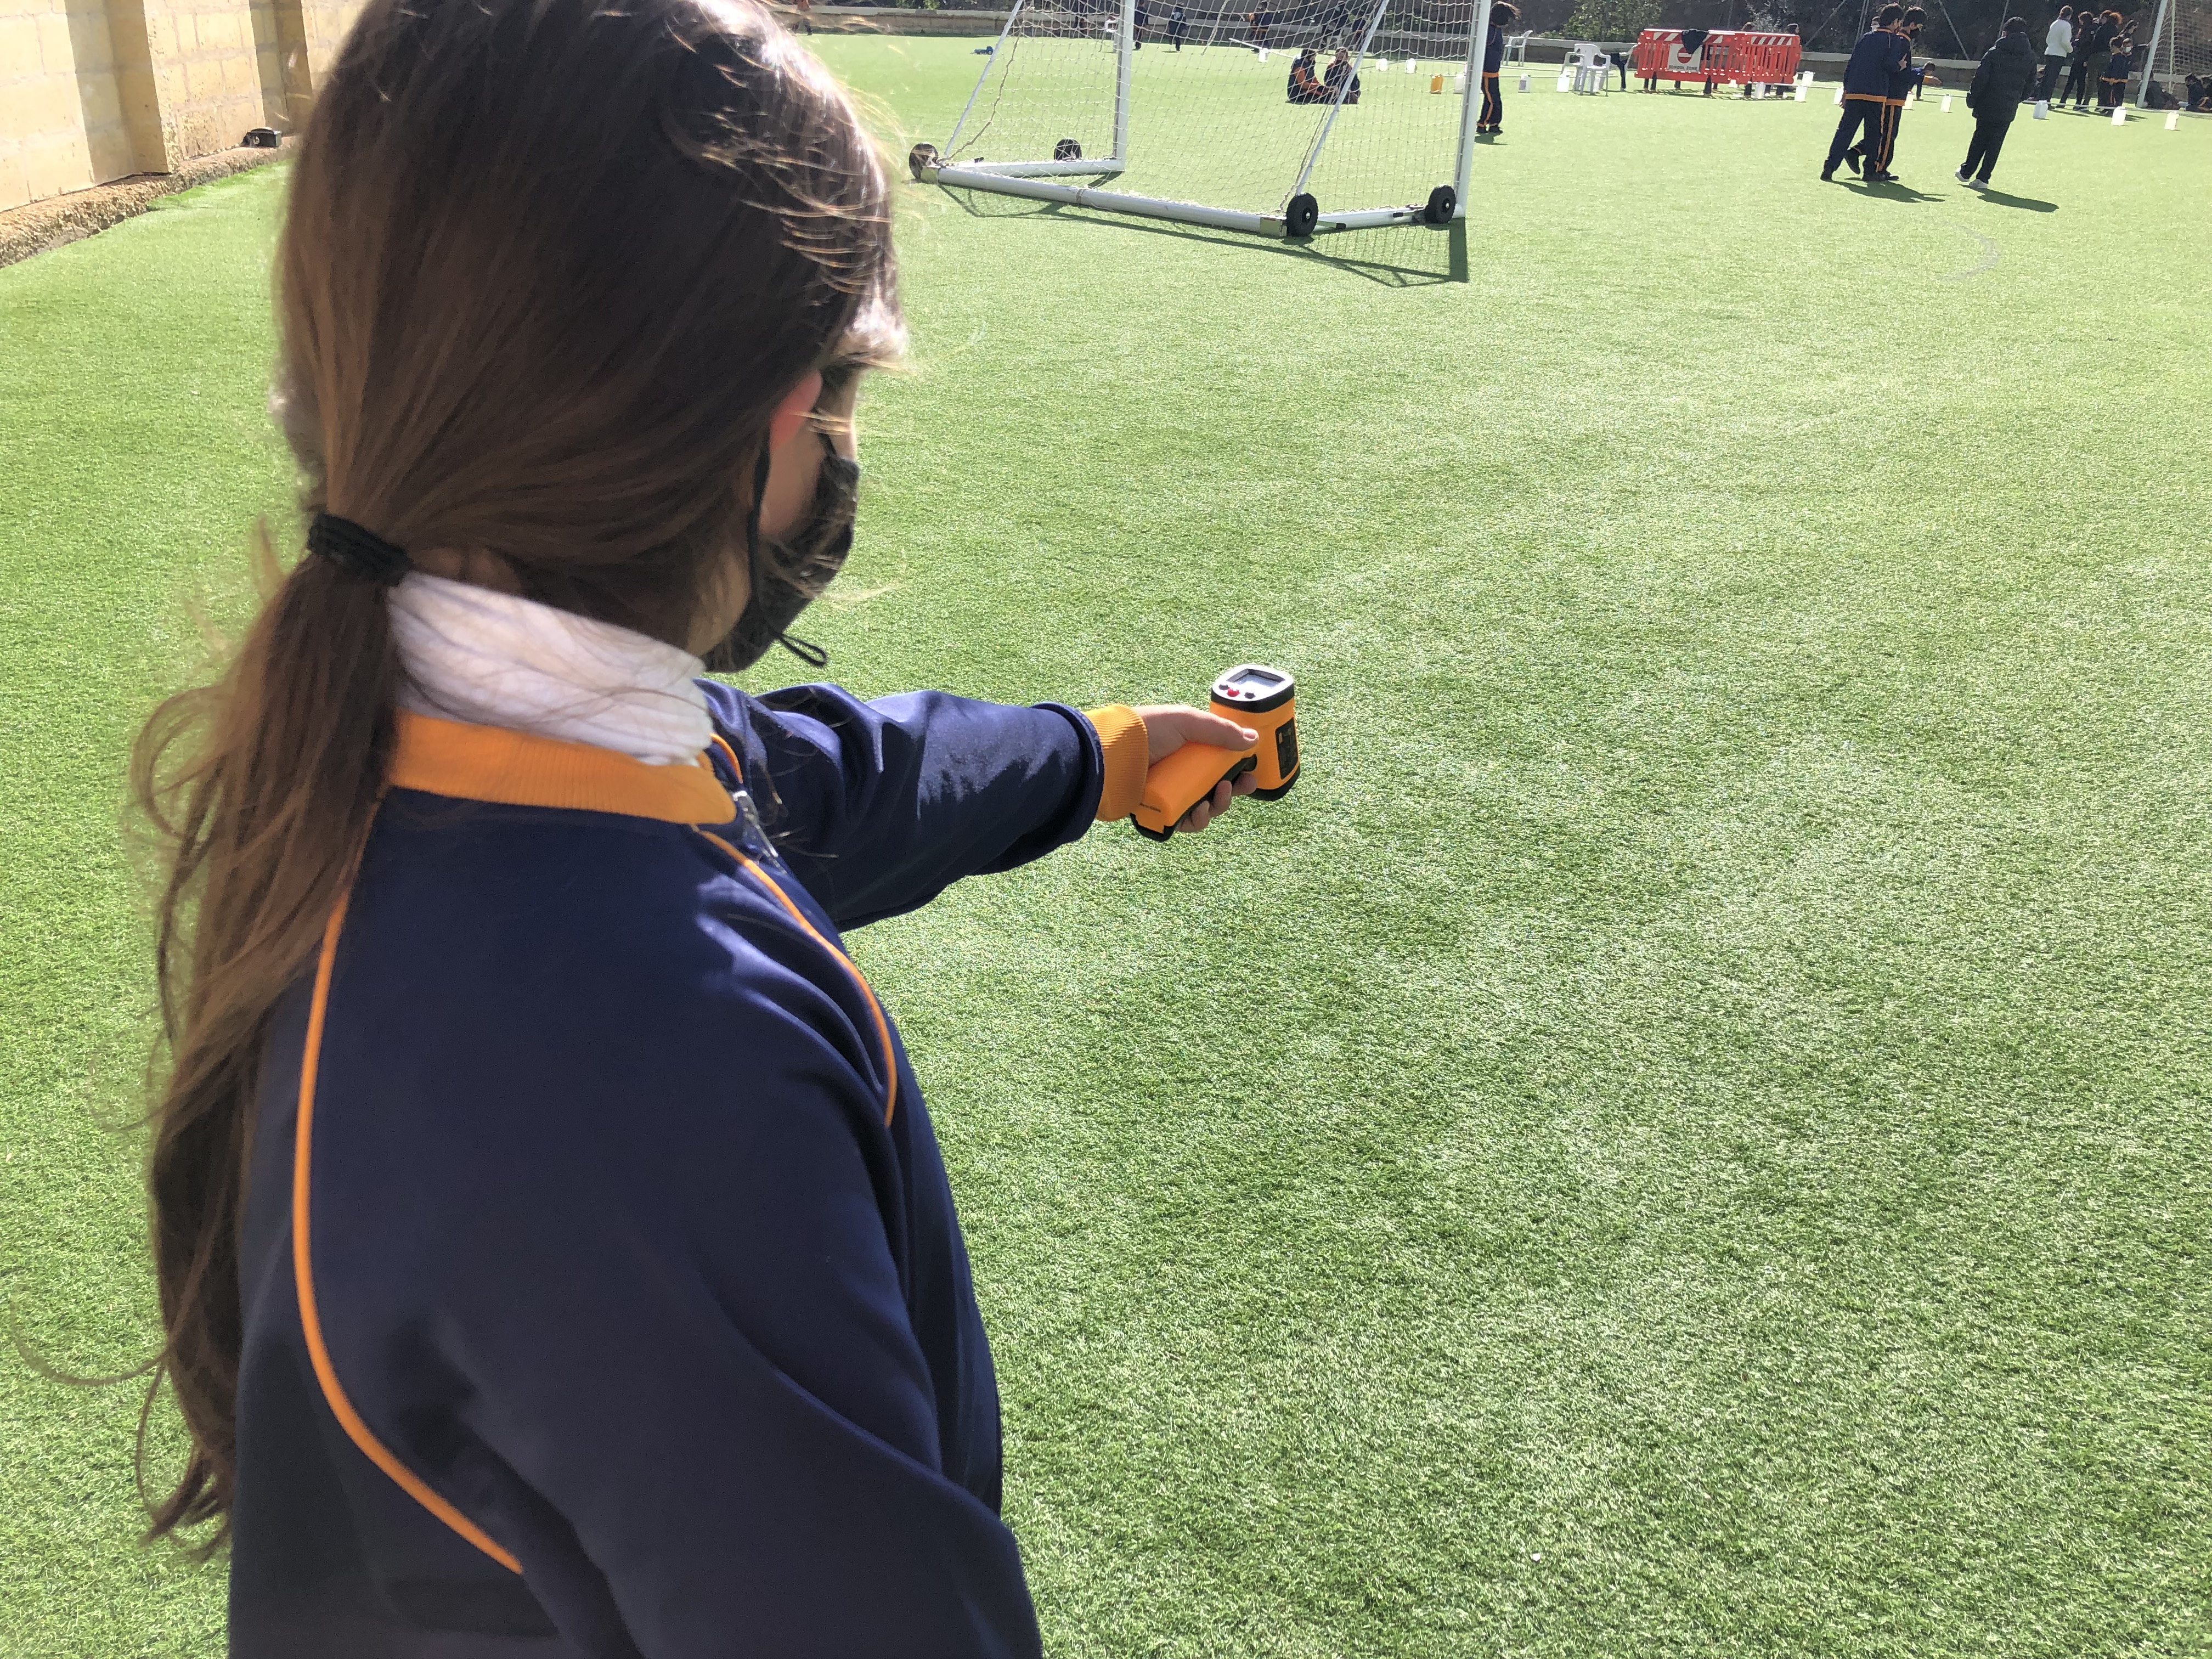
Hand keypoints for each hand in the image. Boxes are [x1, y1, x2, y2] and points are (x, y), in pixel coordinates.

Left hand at [1134, 704, 1260, 833]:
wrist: (1111, 755)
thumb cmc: (1146, 732)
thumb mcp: (1186, 721)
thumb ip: (1221, 730)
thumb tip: (1253, 740)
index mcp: (1187, 748)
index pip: (1218, 761)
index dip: (1237, 767)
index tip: (1250, 772)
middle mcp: (1180, 771)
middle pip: (1216, 786)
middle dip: (1233, 789)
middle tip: (1242, 786)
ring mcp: (1171, 793)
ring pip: (1205, 807)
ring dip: (1218, 805)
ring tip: (1215, 797)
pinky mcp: (1161, 811)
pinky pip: (1186, 821)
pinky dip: (1197, 819)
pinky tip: (1199, 811)